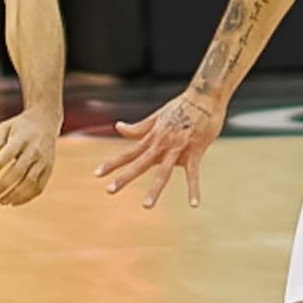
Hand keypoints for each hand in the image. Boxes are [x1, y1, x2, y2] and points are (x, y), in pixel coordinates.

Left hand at [0, 108, 58, 205]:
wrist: (45, 121)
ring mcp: (43, 160)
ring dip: (15, 195)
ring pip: (30, 183)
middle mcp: (34, 150)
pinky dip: (27, 198)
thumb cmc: (20, 126)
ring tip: (2, 201)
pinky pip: (39, 187)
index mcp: (21, 138)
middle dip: (3, 186)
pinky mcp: (49, 168)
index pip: (8, 153)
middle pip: (18, 171)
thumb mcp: (5, 126)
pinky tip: (14, 202)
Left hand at [97, 92, 223, 208]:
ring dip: (155, 190)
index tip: (97, 174)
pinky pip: (194, 174)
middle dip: (124, 177)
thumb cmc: (182, 106)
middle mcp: (162, 144)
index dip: (112, 163)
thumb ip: (138, 127)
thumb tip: (117, 127)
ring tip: (146, 206)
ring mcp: (178, 148)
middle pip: (140, 163)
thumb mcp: (157, 116)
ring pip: (164, 172)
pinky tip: (194, 204)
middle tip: (109, 190)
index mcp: (152, 137)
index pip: (128, 153)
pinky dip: (194, 189)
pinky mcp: (195, 151)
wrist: (205, 96)